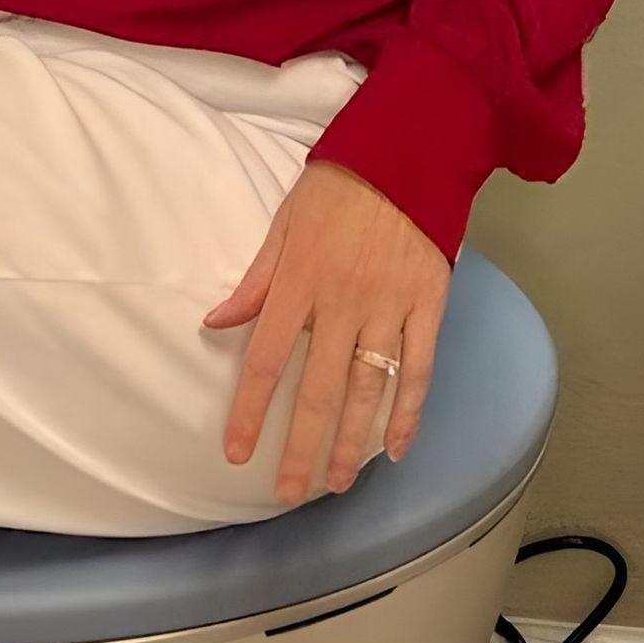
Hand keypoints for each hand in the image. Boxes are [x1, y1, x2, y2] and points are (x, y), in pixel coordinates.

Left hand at [202, 159, 448, 503]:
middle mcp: (341, 300)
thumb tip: (215, 323)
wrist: (407, 150)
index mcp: (299, 279)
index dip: (249, 409)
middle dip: (300, 446)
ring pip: (367, 388)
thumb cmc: (338, 185)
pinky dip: (408, 412)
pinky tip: (395, 447)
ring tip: (335, 482)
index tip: (236, 452)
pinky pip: (418, 369)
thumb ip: (256, 279)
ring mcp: (388, 306)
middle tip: (288, 492)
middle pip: (316, 387)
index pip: (267, 357)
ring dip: (349, 441)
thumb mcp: (284, 223)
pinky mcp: (428, 304)